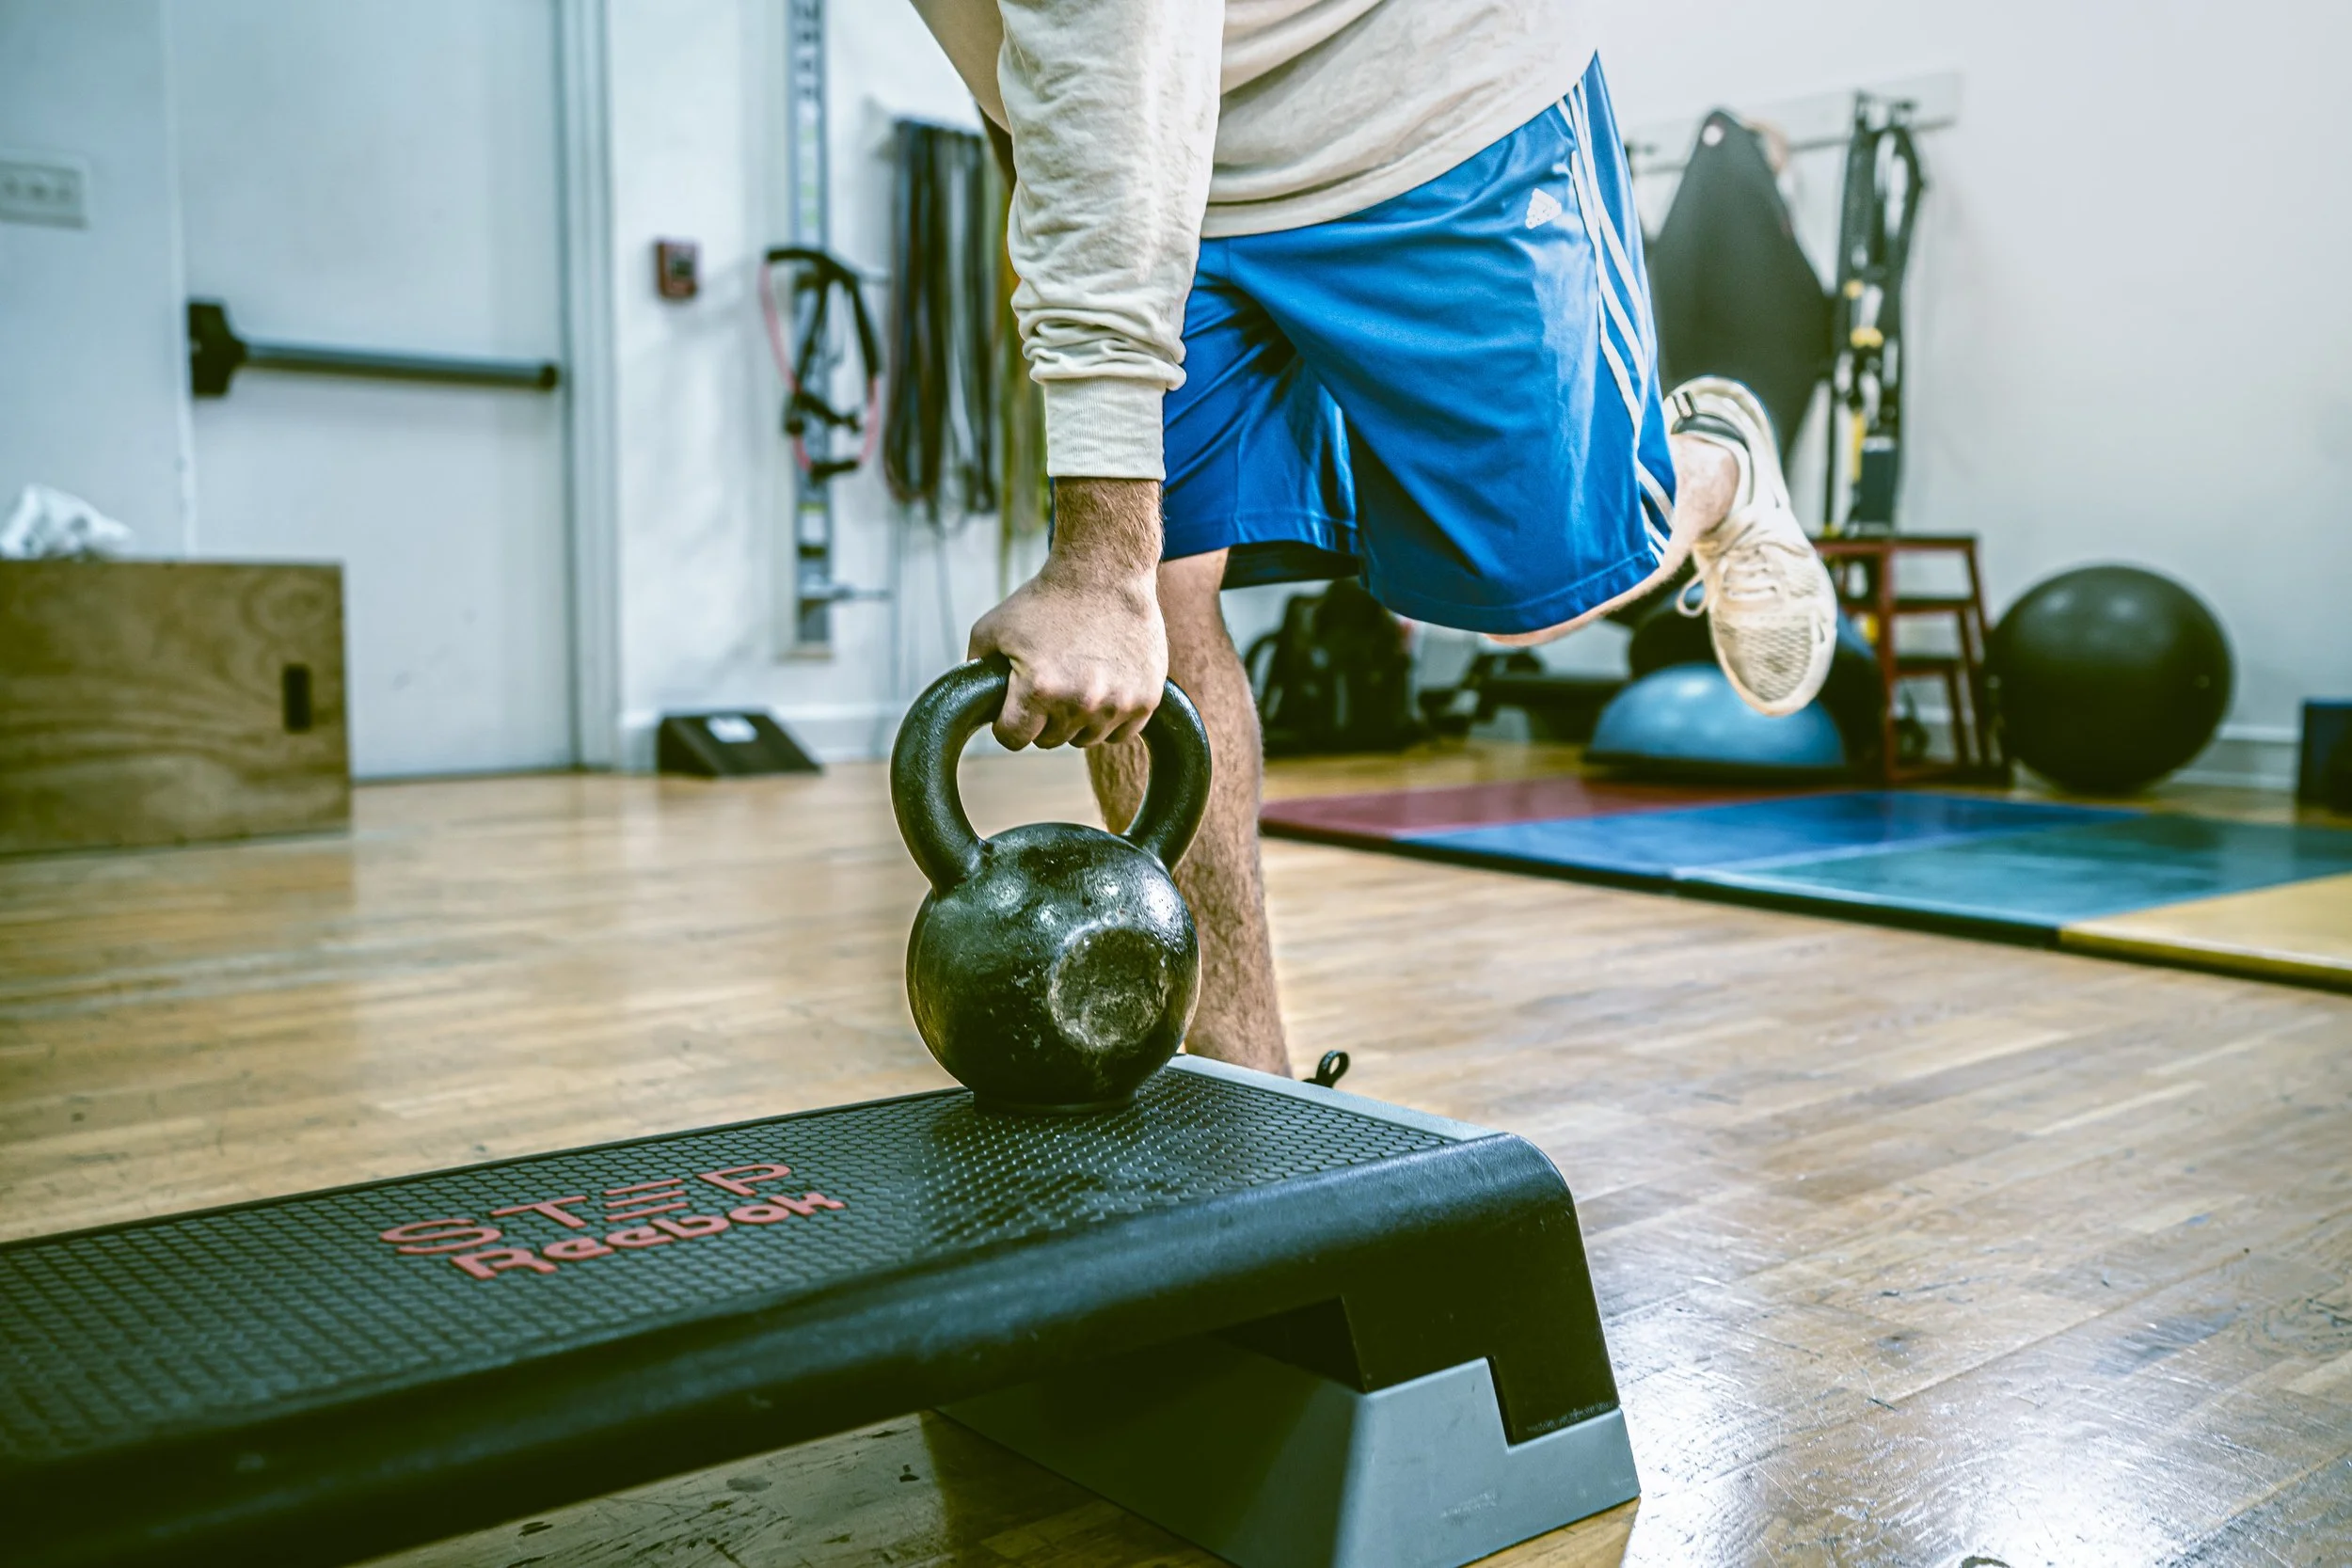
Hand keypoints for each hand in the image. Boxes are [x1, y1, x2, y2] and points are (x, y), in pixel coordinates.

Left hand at [969, 479, 1166, 749]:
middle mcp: (1080, 702)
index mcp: (1039, 689)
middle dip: (1043, 718)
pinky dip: (1111, 718)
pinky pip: (1121, 733)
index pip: (1013, 739)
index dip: (1008, 722)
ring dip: (1078, 719)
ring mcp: (1118, 703)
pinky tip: (1105, 686)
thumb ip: (976, 670)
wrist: (1106, 570)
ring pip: (1087, 739)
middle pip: (1050, 741)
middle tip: (1050, 682)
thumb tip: (972, 705)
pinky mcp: (1147, 700)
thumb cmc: (1046, 599)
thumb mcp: (993, 628)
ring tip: (1078, 679)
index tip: (1015, 705)